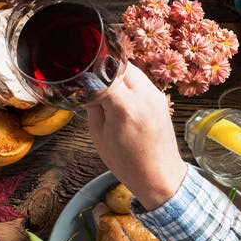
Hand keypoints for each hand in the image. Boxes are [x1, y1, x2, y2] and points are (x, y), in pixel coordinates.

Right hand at [86, 63, 188, 210]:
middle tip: (92, 82)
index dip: (88, 74)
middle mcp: (144, 97)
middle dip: (102, 70)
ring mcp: (156, 95)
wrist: (160, 176)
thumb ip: (93, 106)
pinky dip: (128, 82)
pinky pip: (141, 79)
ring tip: (107, 91)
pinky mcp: (161, 98)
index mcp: (125, 108)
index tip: (79, 78)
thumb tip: (88, 86)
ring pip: (131, 69)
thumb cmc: (127, 163)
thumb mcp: (99, 136)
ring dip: (116, 74)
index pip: (102, 74)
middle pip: (118, 64)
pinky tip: (121, 97)